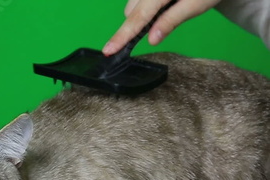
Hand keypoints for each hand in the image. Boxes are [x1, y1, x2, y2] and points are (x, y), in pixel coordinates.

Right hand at [103, 0, 220, 54]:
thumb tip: (151, 40)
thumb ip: (170, 22)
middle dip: (138, 25)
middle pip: (131, 12)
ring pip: (134, 6)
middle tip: (161, 26)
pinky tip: (166, 3)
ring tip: (171, 7)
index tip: (108, 51)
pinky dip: (147, 7)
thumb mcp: (195, 6)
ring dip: (144, 15)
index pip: (136, 19)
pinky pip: (140, 0)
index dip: (122, 37)